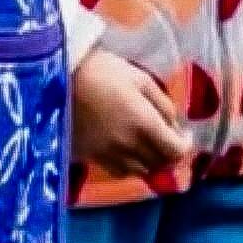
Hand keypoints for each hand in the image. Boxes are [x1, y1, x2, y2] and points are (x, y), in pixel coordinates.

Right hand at [71, 49, 190, 176]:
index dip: (185, 146)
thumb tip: (174, 125)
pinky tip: (124, 149)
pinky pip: (116, 171)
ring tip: (146, 145)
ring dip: (149, 162)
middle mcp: (127, 146)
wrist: (56, 76)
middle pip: (159, 165)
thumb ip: (162, 105)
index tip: (185, 134)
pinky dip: (127, 165)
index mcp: (143, 124)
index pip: (175, 152)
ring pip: (138, 172)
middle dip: (169, 154)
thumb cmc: (101, 70)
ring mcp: (105, 155)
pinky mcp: (87, 157)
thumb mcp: (140, 79)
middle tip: (168, 138)